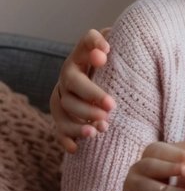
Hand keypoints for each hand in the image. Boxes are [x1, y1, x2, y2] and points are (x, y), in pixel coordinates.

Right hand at [50, 29, 114, 152]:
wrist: (105, 82)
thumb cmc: (117, 64)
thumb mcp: (119, 51)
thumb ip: (114, 45)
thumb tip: (104, 51)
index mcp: (83, 55)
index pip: (85, 43)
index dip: (93, 45)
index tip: (106, 55)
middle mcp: (69, 74)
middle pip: (73, 83)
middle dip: (91, 95)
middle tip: (111, 106)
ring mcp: (63, 95)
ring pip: (64, 108)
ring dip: (80, 120)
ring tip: (100, 129)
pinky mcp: (62, 115)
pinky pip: (59, 128)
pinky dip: (66, 138)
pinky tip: (76, 147)